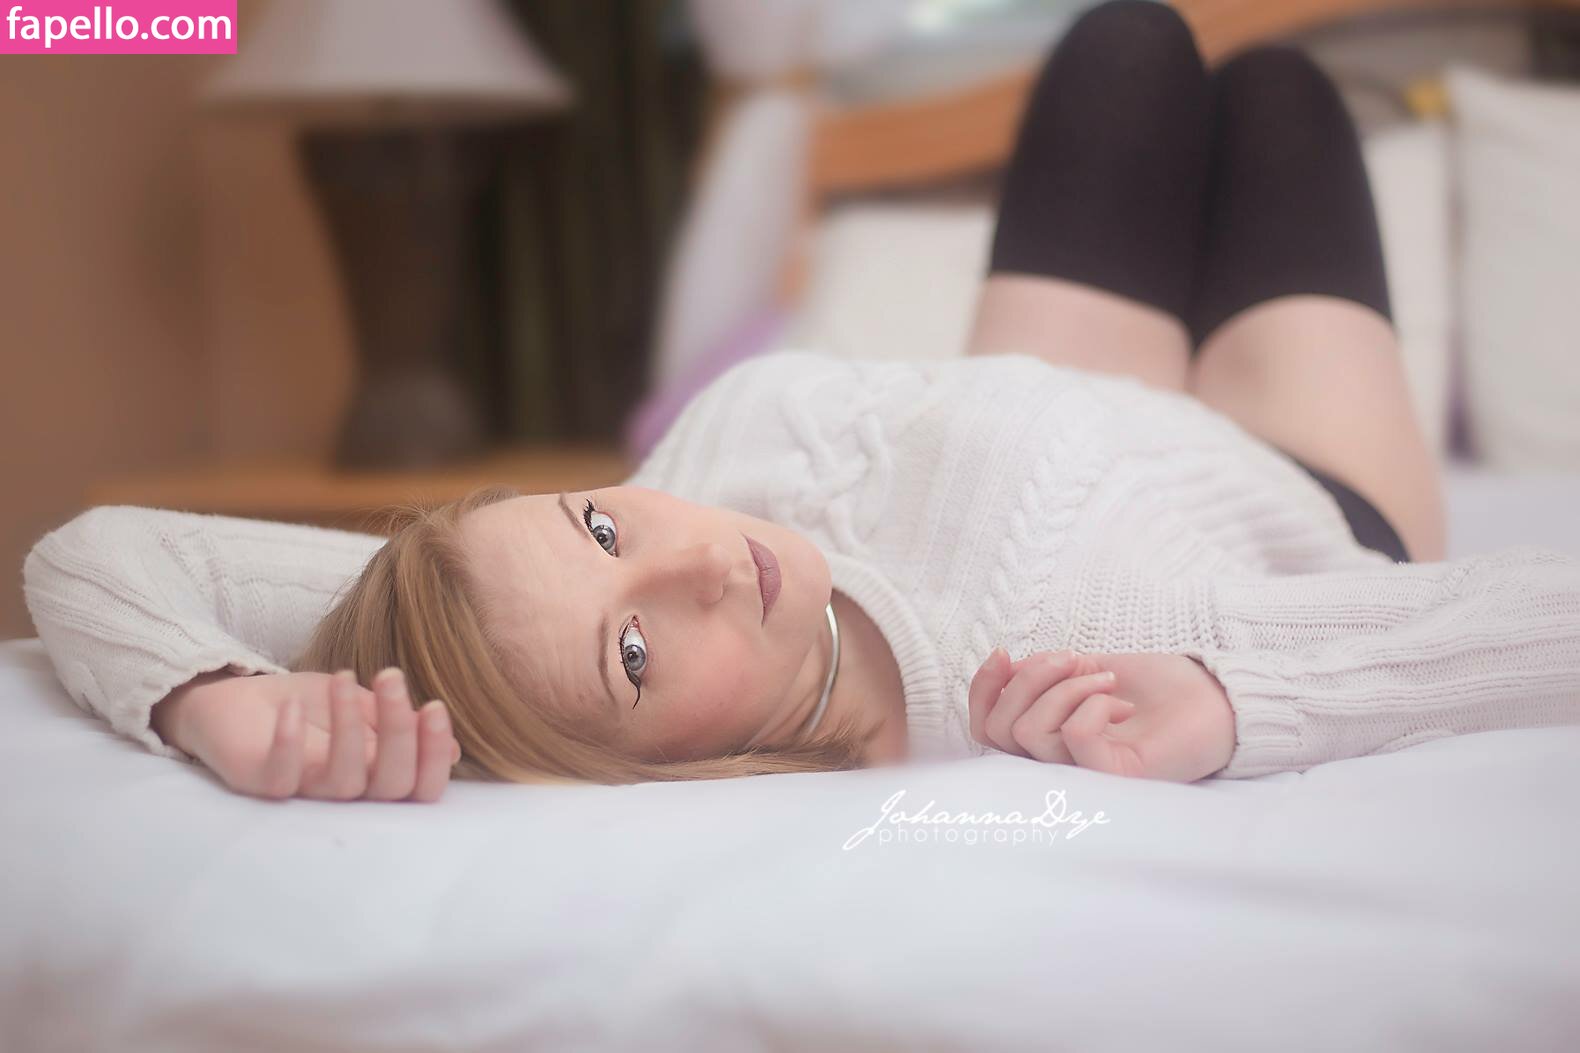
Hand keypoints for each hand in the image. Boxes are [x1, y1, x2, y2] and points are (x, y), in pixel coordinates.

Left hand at [161, 668, 460, 801]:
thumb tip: (456, 752)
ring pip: (342, 783)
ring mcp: (304, 794)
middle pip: (389, 786)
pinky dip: (289, 743)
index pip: (420, 786)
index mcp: (375, 776)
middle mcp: (346, 793)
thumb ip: (399, 727)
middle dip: (399, 733)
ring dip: (349, 727)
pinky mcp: (260, 785)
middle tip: (391, 677)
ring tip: (341, 677)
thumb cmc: (307, 706)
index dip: (434, 755)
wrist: (235, 699)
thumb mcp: (363, 704)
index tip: (434, 706)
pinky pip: (282, 780)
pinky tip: (294, 708)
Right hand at [967, 648, 1234, 781]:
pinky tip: (1121, 702)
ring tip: (1108, 680)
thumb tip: (1005, 669)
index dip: (982, 689)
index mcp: (1048, 739)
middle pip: (1000, 728)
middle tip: (1076, 659)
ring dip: (1068, 686)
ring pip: (1030, 730)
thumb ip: (1041, 675)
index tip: (1004, 652)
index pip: (986, 728)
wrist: (1213, 698)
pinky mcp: (1113, 777)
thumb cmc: (1154, 687)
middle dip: (1030, 678)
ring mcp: (1084, 776)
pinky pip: (1072, 736)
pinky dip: (1092, 703)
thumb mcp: (1083, 669)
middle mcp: (1059, 764)